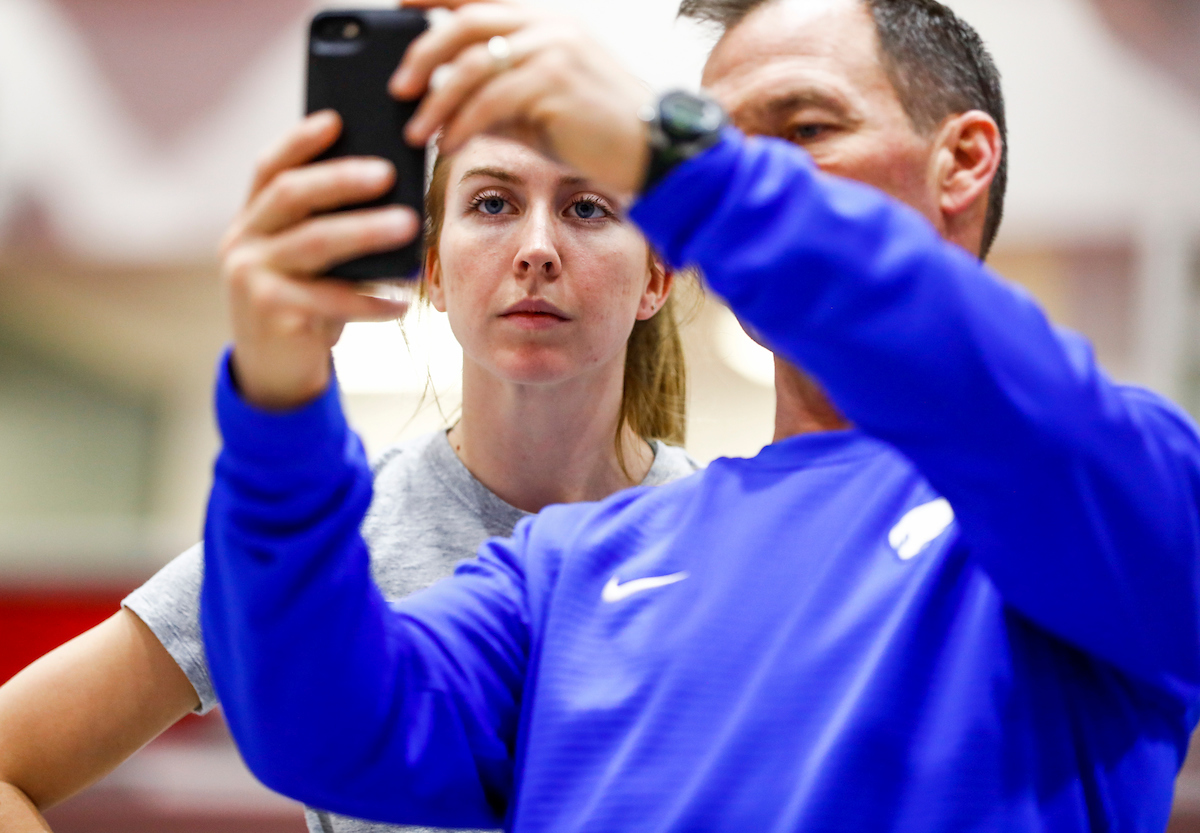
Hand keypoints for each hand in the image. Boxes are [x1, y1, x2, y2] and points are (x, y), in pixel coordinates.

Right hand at [220, 111, 417, 409]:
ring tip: (409, 226)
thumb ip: (326, 231)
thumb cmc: (304, 308)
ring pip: (314, 242)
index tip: (337, 120)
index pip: (269, 169)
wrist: (274, 375)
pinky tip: (403, 301)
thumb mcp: (307, 266)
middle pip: (292, 195)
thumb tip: (388, 193)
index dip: (300, 142)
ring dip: (366, 231)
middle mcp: (242, 243)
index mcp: (251, 222)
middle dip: (342, 179)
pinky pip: (331, 299)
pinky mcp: (270, 312)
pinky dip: (371, 299)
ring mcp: (250, 277)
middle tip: (388, 173)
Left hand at [391, 0, 651, 194]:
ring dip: (437, 102)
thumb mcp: (542, 105)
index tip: (399, 6)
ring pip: (472, 65)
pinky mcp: (555, 82)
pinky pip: (491, 100)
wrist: (654, 151)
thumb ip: (499, 97)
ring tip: (417, 131)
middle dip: (423, 55)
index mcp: (548, 21)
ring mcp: (554, 50)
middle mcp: (550, 25)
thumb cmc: (601, 132)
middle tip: (399, 88)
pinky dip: (463, 123)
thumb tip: (448, 107)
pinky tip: (450, 143)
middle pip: (466, 23)